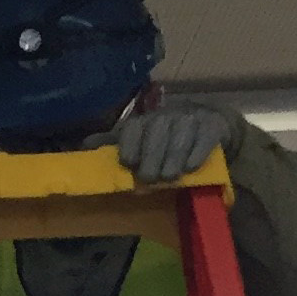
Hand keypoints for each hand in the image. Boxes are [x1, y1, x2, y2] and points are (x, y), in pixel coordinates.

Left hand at [108, 100, 231, 182]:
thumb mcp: (139, 137)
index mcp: (143, 121)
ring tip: (169, 178)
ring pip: (179, 139)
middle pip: (156, 137)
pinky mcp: (212, 126)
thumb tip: (84, 146)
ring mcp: (190, 119)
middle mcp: (165, 117)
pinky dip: (196, 154)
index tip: (129, 164)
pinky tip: (190, 167)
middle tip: (149, 179)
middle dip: (151, 160)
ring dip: (172, 160)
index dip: (130, 147)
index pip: (132, 130)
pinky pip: (203, 139)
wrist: (209, 123)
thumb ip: (113, 143)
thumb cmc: (166, 136)